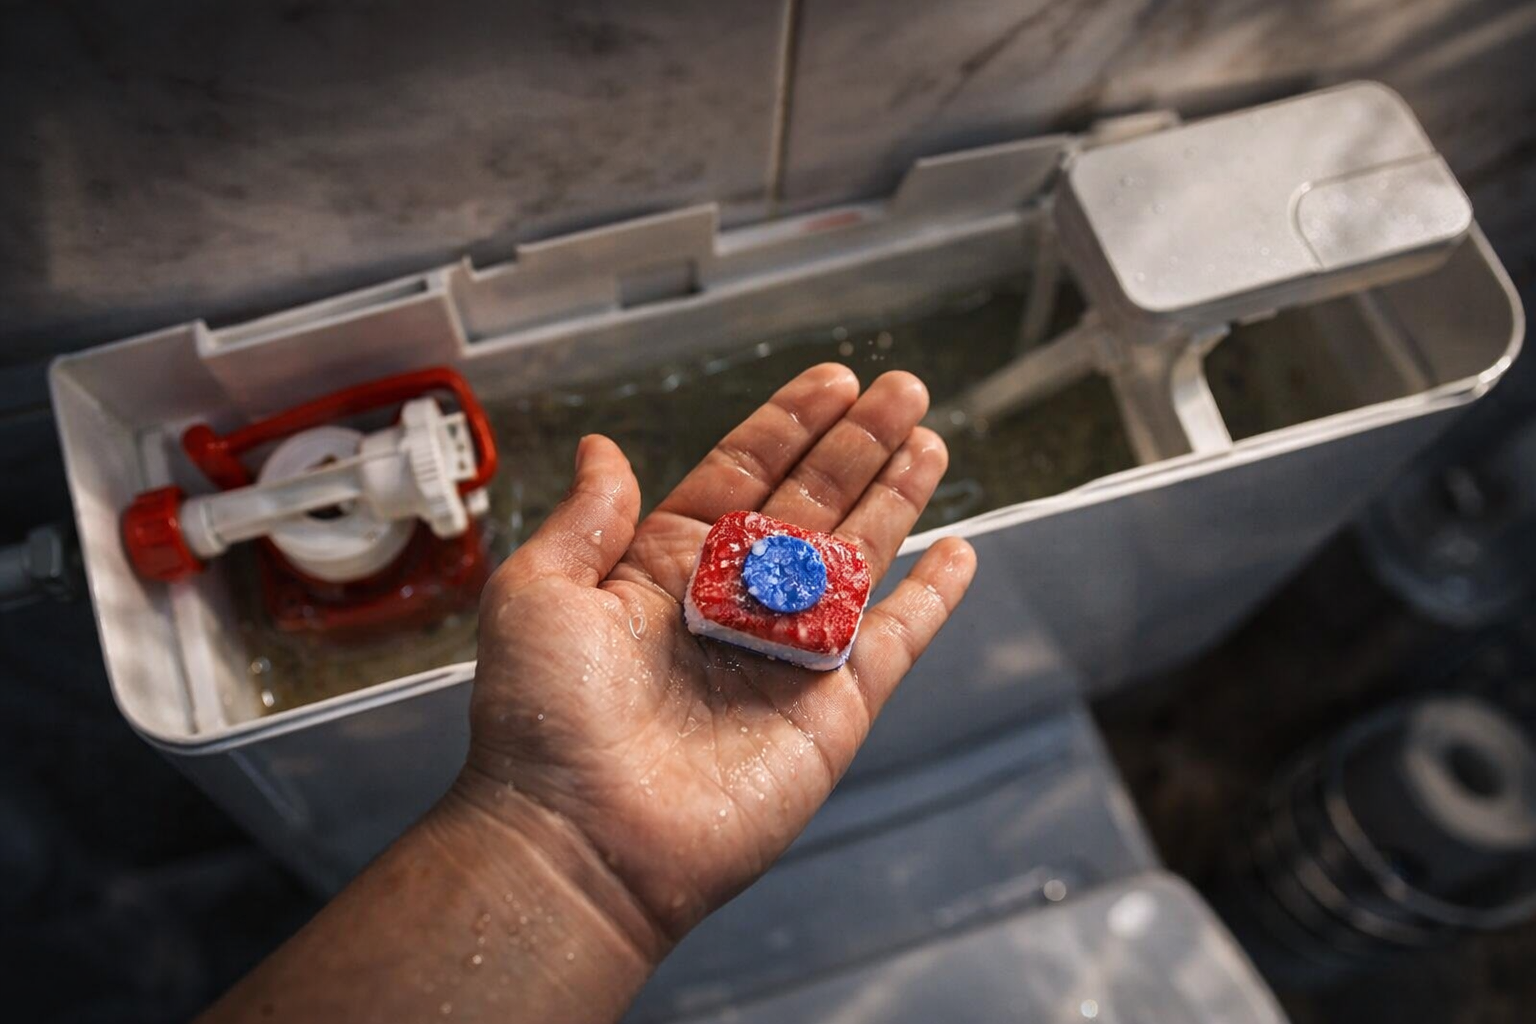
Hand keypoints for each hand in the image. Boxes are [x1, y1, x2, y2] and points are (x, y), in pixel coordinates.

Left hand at [457, 364, 975, 947]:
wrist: (580, 838)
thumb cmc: (542, 719)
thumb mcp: (540, 591)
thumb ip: (588, 516)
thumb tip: (601, 447)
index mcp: (665, 568)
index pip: (742, 475)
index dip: (788, 425)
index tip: (832, 380)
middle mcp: (731, 603)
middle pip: (812, 503)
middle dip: (859, 444)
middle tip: (905, 389)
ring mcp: (785, 655)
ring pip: (858, 558)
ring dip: (896, 497)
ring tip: (931, 440)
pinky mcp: (829, 711)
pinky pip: (892, 641)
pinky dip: (930, 601)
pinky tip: (957, 554)